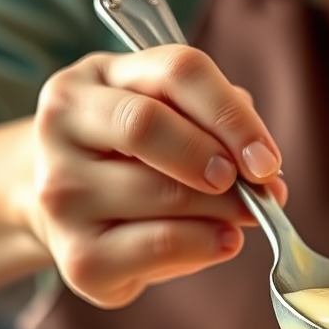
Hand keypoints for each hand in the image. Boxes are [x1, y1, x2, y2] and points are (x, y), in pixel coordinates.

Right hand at [21, 45, 286, 307]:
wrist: (68, 221)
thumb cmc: (131, 167)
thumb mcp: (167, 124)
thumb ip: (213, 127)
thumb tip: (263, 163)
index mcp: (93, 80)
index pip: (175, 72)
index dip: (231, 115)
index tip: (267, 158)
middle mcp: (61, 127)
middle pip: (149, 127)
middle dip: (219, 161)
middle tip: (259, 191)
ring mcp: (60, 193)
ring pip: (159, 192)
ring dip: (222, 209)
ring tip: (247, 217)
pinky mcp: (76, 256)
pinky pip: (156, 245)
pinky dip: (204, 244)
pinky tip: (225, 241)